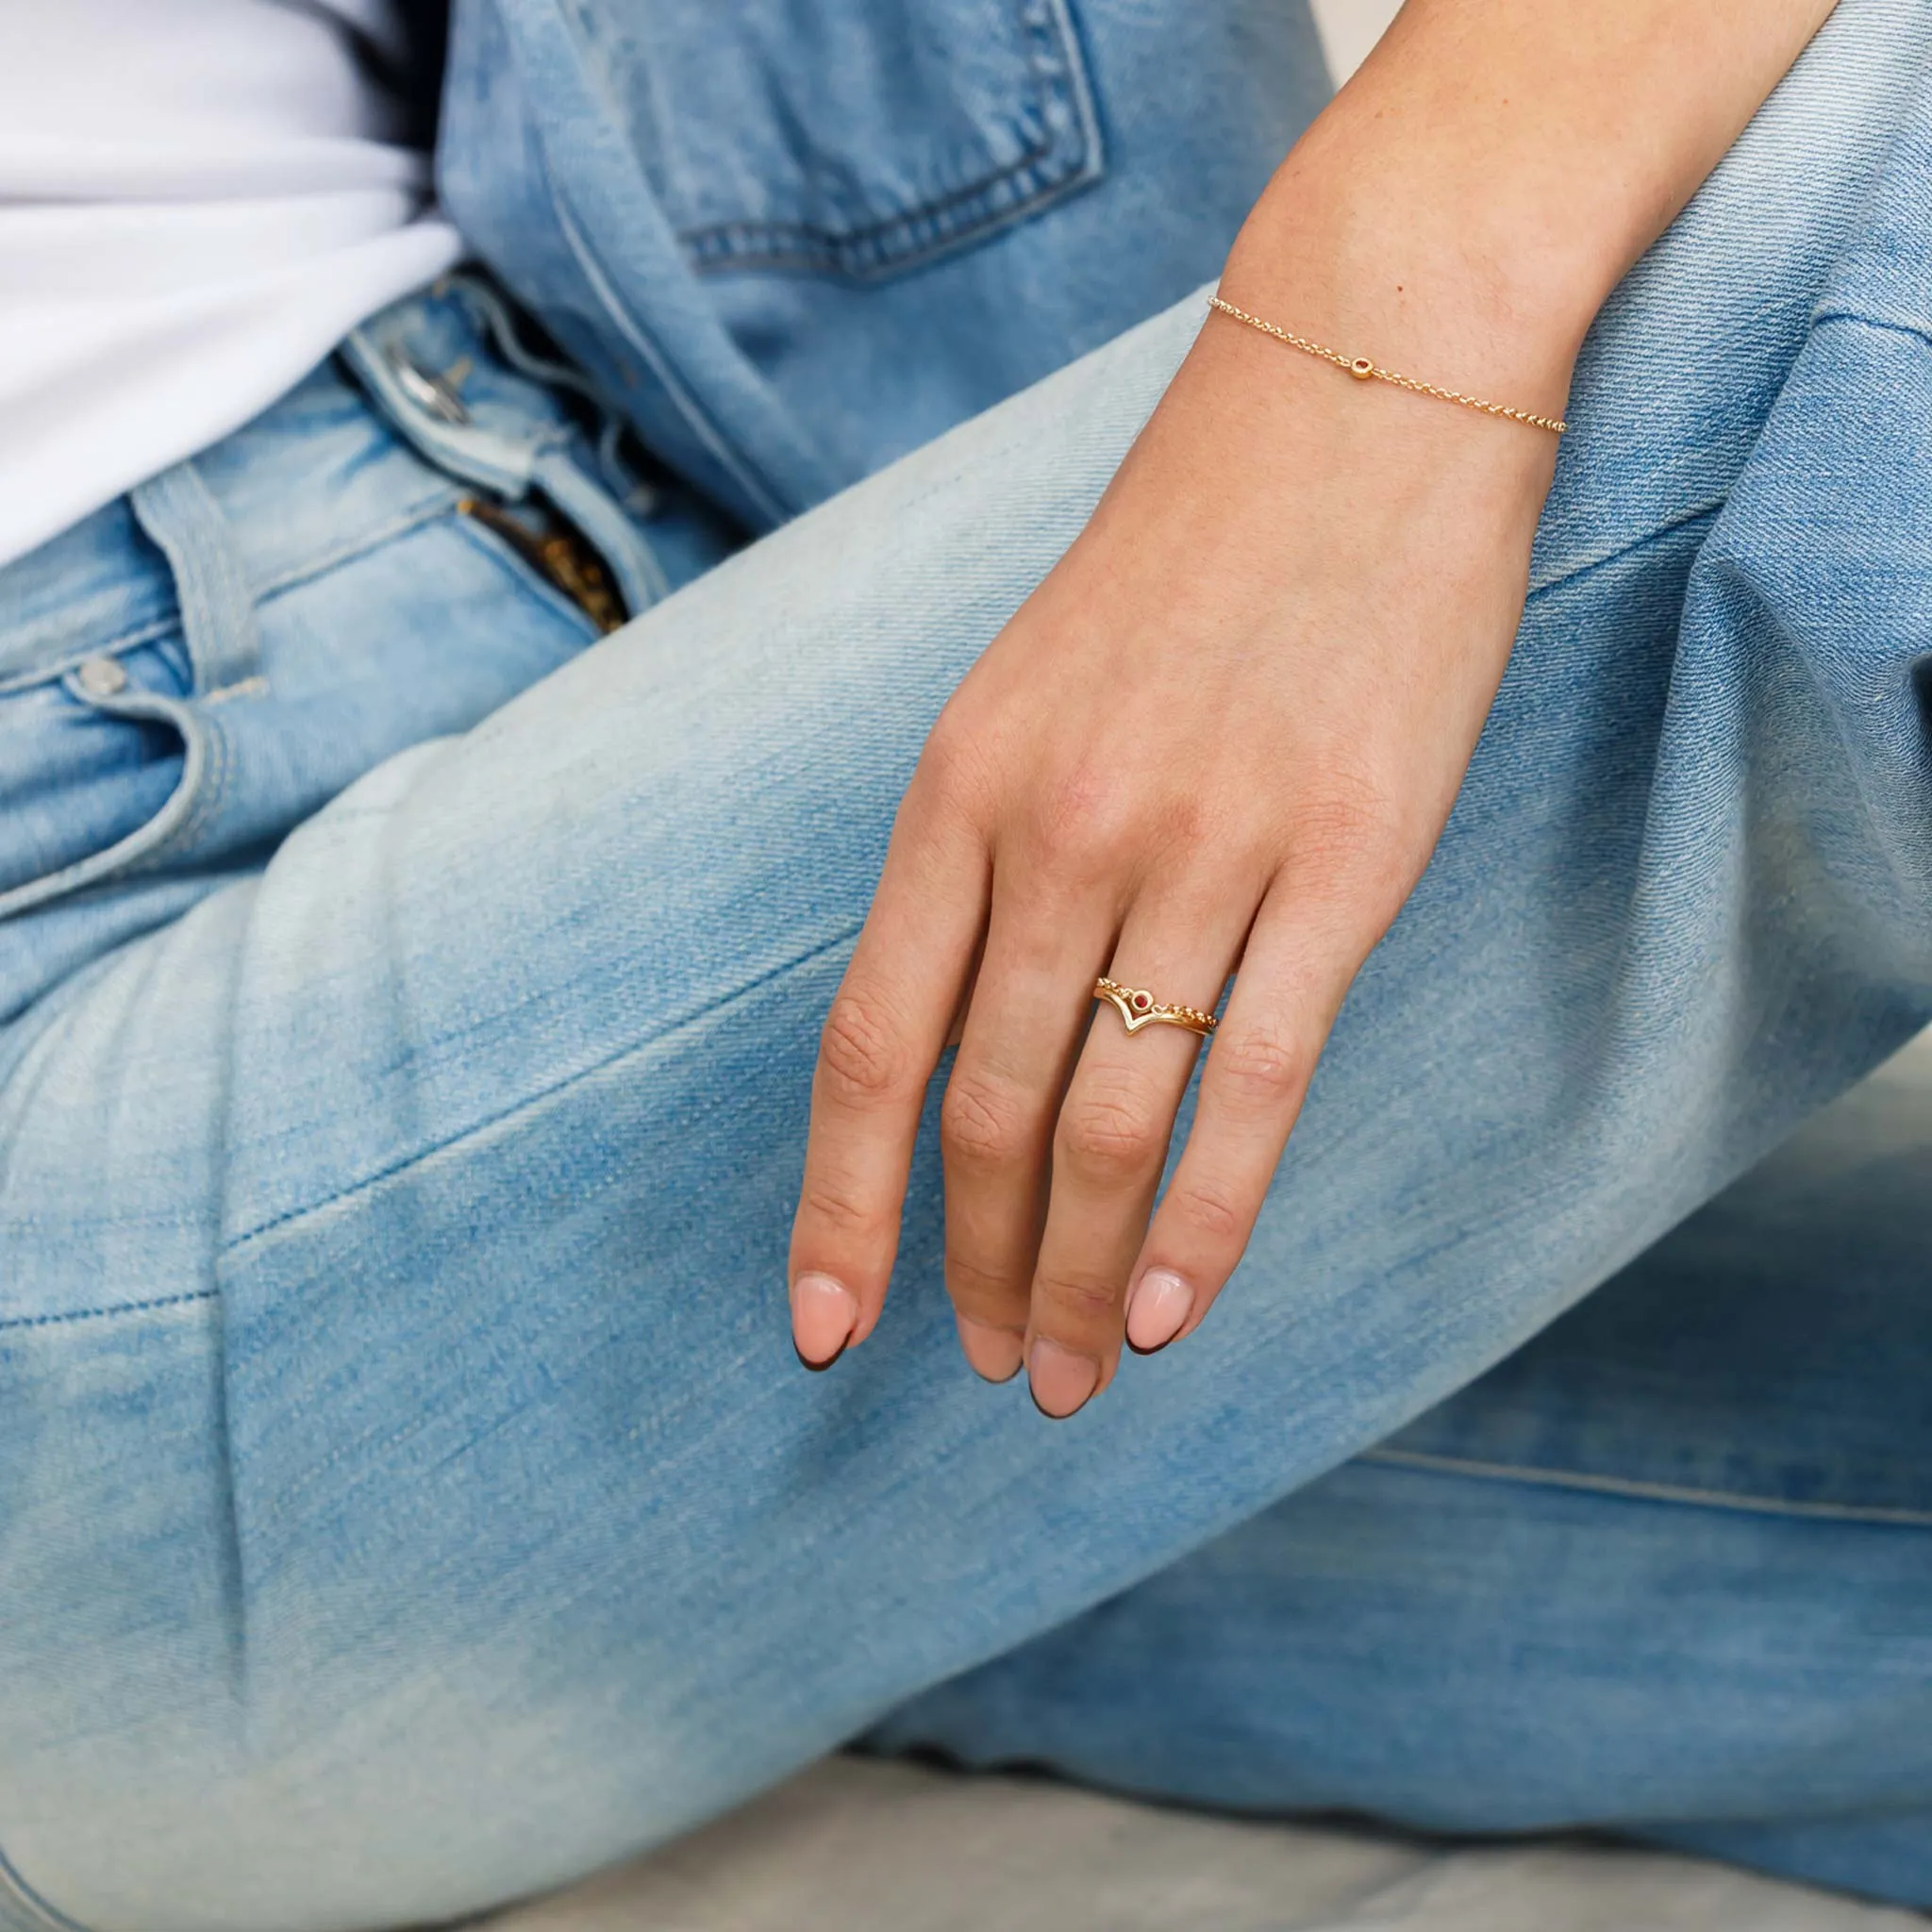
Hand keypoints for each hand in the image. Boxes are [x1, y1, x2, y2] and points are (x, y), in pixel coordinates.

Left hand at [785, 0, 1830, 1415]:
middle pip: (984, 1111)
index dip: (838, 1204)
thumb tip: (976, 1029)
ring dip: (1078, 1273)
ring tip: (1070, 1375)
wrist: (1349, 398)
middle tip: (980, 1371)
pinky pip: (1255, 1084)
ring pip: (1111, 1122)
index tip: (825, 1327)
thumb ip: (987, 856)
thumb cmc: (1182, 555)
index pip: (869, 1045)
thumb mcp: (1025, 692)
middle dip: (972, 1268)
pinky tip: (1173, 1316)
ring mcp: (1201, 851)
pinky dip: (1208, 1223)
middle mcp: (1059, 832)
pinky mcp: (1341, 864)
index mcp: (958, 791)